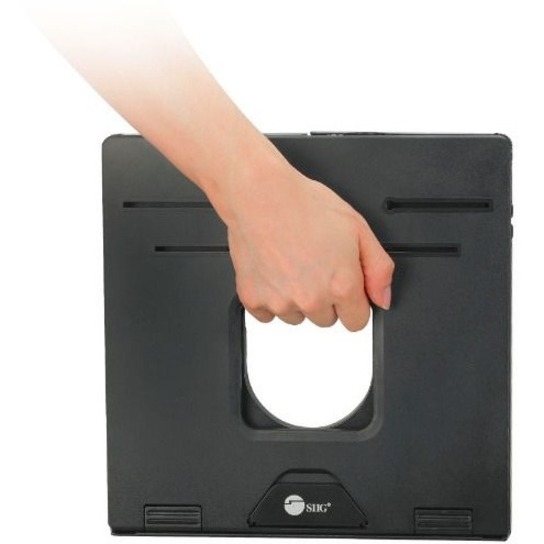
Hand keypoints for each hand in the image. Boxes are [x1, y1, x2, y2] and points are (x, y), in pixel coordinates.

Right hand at [225, 164, 394, 330]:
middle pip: (326, 320)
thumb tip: (382, 298)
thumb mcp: (358, 228)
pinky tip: (273, 271)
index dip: (353, 302)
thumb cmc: (304, 205)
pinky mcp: (253, 300)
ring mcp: (280, 303)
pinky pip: (267, 314)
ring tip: (292, 264)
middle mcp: (311, 300)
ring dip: (297, 300)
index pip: (357, 321)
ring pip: (297, 317)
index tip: (343, 284)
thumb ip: (378, 268)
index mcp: (341, 286)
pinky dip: (270, 298)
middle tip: (315, 265)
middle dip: (325, 299)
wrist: (260, 194)